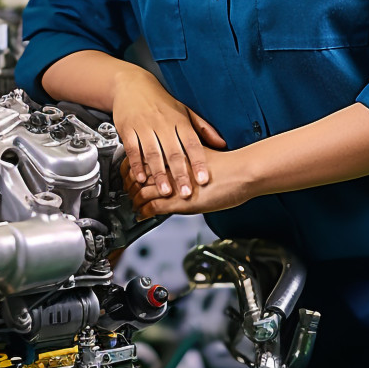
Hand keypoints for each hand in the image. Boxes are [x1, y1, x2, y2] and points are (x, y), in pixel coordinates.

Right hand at [111, 67, 224, 198]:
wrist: (132, 85)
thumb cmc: (160, 101)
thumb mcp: (184, 110)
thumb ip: (203, 128)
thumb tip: (222, 143)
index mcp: (179, 120)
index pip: (192, 143)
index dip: (198, 162)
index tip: (203, 179)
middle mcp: (163, 123)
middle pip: (173, 151)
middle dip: (180, 174)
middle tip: (186, 193)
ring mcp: (144, 126)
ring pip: (153, 153)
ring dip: (159, 174)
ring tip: (165, 191)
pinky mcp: (128, 129)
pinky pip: (133, 149)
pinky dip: (136, 165)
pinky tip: (141, 178)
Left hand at [121, 150, 250, 216]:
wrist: (242, 172)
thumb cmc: (228, 165)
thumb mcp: (201, 156)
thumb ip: (186, 158)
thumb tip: (180, 163)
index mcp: (174, 153)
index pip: (144, 158)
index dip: (133, 166)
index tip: (128, 172)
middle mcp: (170, 167)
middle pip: (140, 174)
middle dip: (130, 184)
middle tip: (126, 190)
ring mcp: (174, 184)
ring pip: (143, 191)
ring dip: (135, 199)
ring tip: (132, 204)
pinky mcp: (179, 201)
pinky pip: (153, 206)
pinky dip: (144, 211)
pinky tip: (141, 214)